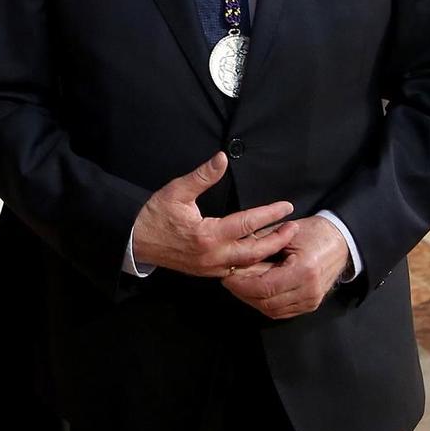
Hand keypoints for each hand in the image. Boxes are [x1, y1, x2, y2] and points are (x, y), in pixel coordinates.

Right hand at [129, 154, 295, 277]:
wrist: (135, 240)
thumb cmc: (154, 214)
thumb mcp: (177, 191)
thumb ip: (202, 176)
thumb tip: (222, 158)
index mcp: (208, 235)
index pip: (247, 223)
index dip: (269, 214)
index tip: (286, 207)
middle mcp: (213, 256)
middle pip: (255, 251)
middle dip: (277, 240)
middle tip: (294, 228)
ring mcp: (210, 268)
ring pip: (247, 265)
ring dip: (267, 254)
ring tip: (282, 241)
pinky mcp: (207, 272)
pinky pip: (236, 271)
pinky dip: (252, 263)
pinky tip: (261, 255)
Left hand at [221, 216, 350, 319]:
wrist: (341, 241)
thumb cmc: (315, 232)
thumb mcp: (287, 232)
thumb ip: (262, 245)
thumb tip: (235, 258)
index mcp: (304, 270)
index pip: (264, 287)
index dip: (242, 284)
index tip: (227, 276)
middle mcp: (309, 290)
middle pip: (266, 302)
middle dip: (243, 293)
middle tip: (229, 280)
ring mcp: (312, 300)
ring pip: (272, 310)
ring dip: (253, 300)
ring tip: (240, 285)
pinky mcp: (311, 305)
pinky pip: (282, 312)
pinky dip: (266, 304)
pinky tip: (256, 291)